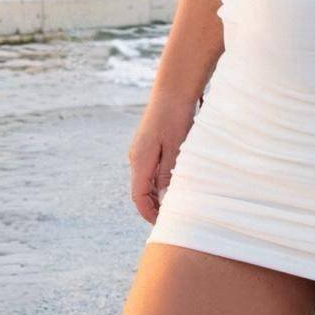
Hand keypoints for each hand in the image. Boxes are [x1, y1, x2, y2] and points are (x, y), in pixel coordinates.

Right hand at [128, 87, 197, 222]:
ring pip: (147, 180)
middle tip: (174, 218)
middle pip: (141, 191)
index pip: (138, 197)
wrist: (173, 89)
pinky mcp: (149, 144)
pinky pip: (152, 169)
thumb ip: (168, 175)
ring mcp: (141, 150)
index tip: (163, 225)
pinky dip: (161, 180)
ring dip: (159, 193)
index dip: (149, 214)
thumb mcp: (175, 148)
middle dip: (155, 206)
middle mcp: (136, 157)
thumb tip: (164, 199)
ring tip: (177, 203)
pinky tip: (176, 182)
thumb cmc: (176, 117)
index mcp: (139, 160)